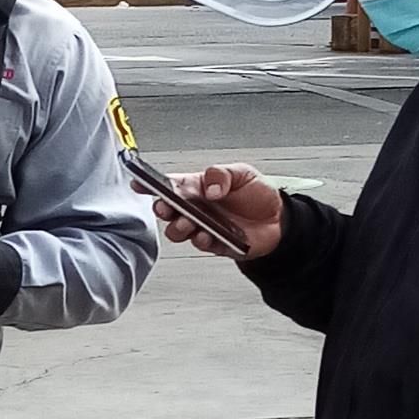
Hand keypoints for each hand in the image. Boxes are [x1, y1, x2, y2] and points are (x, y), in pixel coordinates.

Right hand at [156, 163, 284, 259]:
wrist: (279, 220)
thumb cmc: (257, 195)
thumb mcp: (242, 173)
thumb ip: (222, 175)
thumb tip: (208, 187)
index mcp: (198, 188)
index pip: (170, 185)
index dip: (151, 184)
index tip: (139, 183)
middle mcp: (196, 208)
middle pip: (167, 210)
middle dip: (162, 208)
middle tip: (166, 206)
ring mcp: (202, 227)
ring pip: (177, 231)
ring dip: (179, 227)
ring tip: (189, 222)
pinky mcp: (214, 244)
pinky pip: (200, 244)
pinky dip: (200, 240)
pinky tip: (206, 234)